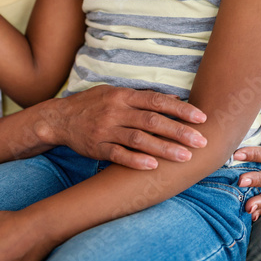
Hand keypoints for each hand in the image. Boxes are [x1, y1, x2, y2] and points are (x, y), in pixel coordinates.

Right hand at [39, 85, 207, 169]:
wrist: (60, 118)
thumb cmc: (93, 104)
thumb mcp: (116, 93)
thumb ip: (144, 97)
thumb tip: (176, 99)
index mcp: (123, 95)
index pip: (156, 101)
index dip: (180, 109)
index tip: (201, 118)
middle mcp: (116, 111)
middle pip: (152, 121)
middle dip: (179, 131)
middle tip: (201, 141)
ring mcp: (105, 129)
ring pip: (138, 139)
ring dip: (163, 149)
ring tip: (184, 157)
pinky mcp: (96, 146)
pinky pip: (118, 154)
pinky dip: (135, 160)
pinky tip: (152, 166)